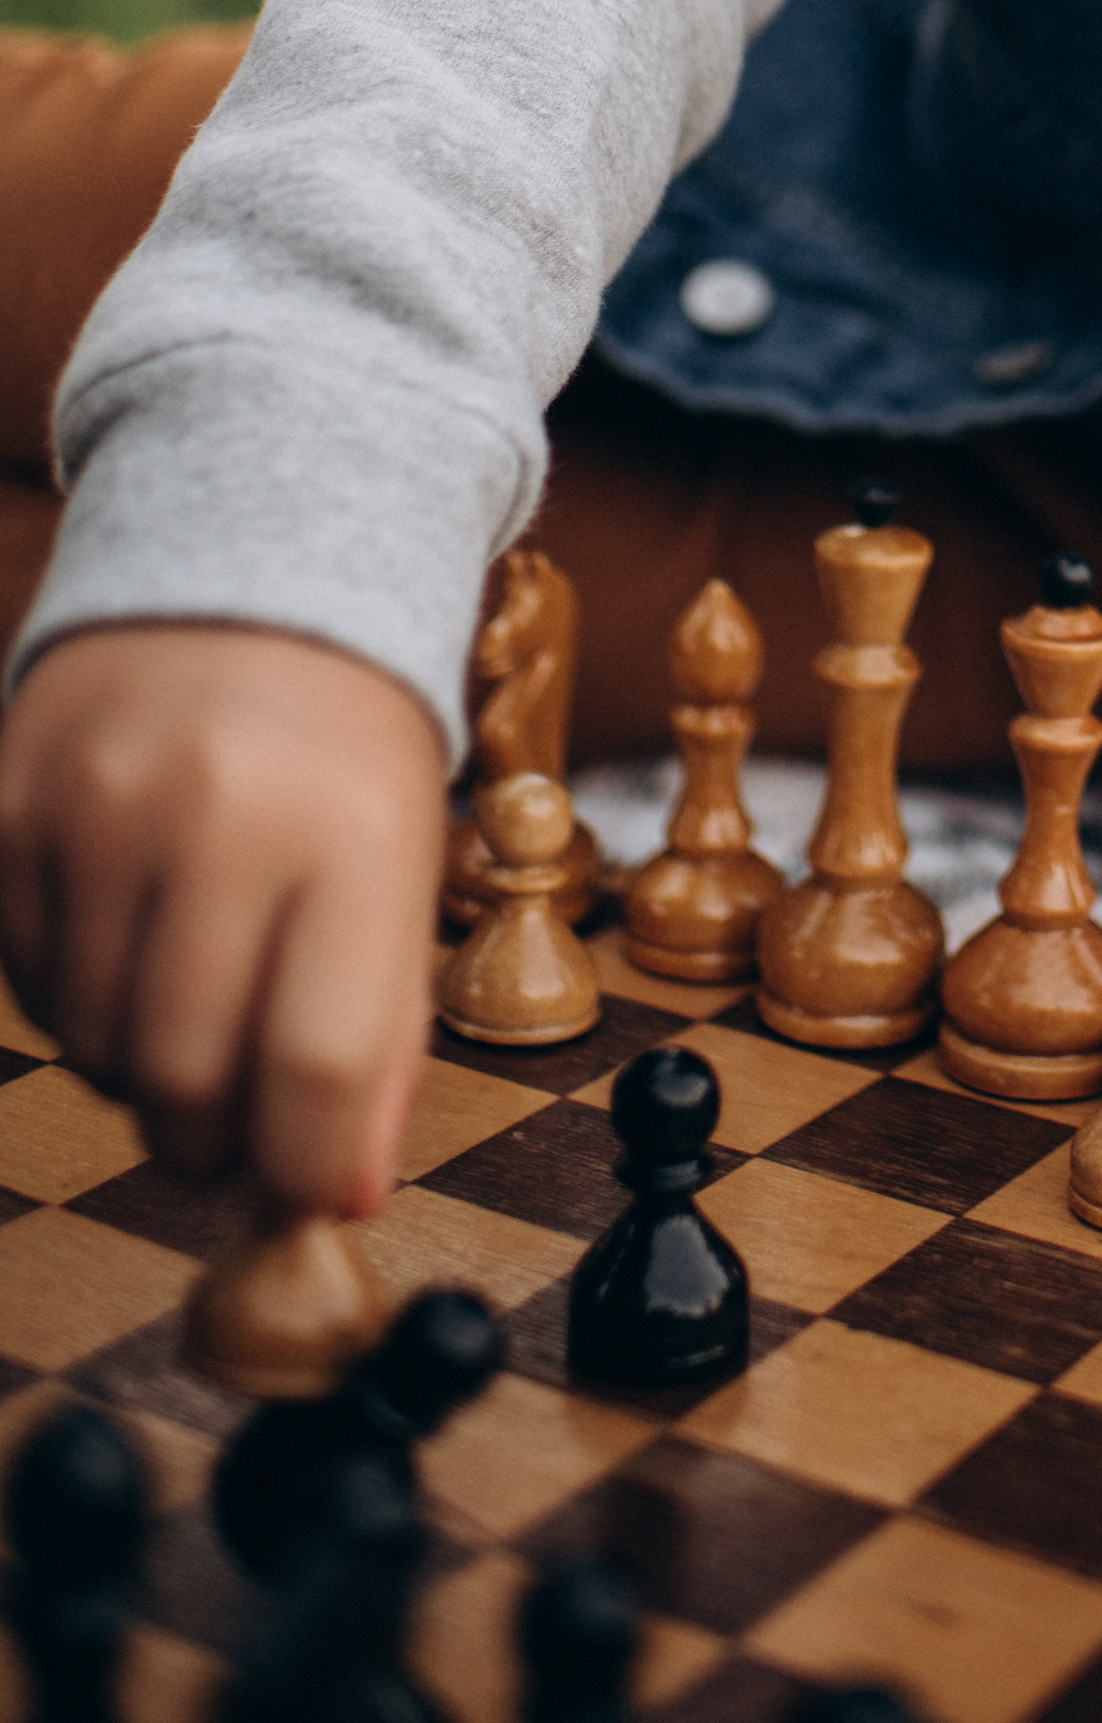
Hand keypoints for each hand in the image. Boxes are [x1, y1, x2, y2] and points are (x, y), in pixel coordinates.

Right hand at [0, 621, 446, 1217]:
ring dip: (140, 1066)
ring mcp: (98, 802)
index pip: (316, 1064)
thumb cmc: (343, 745)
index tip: (304, 1195)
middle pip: (185, 1073)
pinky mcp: (10, 801)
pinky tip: (131, 935)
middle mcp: (218, 810)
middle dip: (210, 1130)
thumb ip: (380, 1032)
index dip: (304, 1167)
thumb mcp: (402, 865)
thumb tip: (337, 1195)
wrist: (250, 567)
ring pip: (94, 1041)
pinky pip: (29, 978)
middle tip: (235, 1110)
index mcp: (349, 827)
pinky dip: (79, 996)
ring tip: (191, 996)